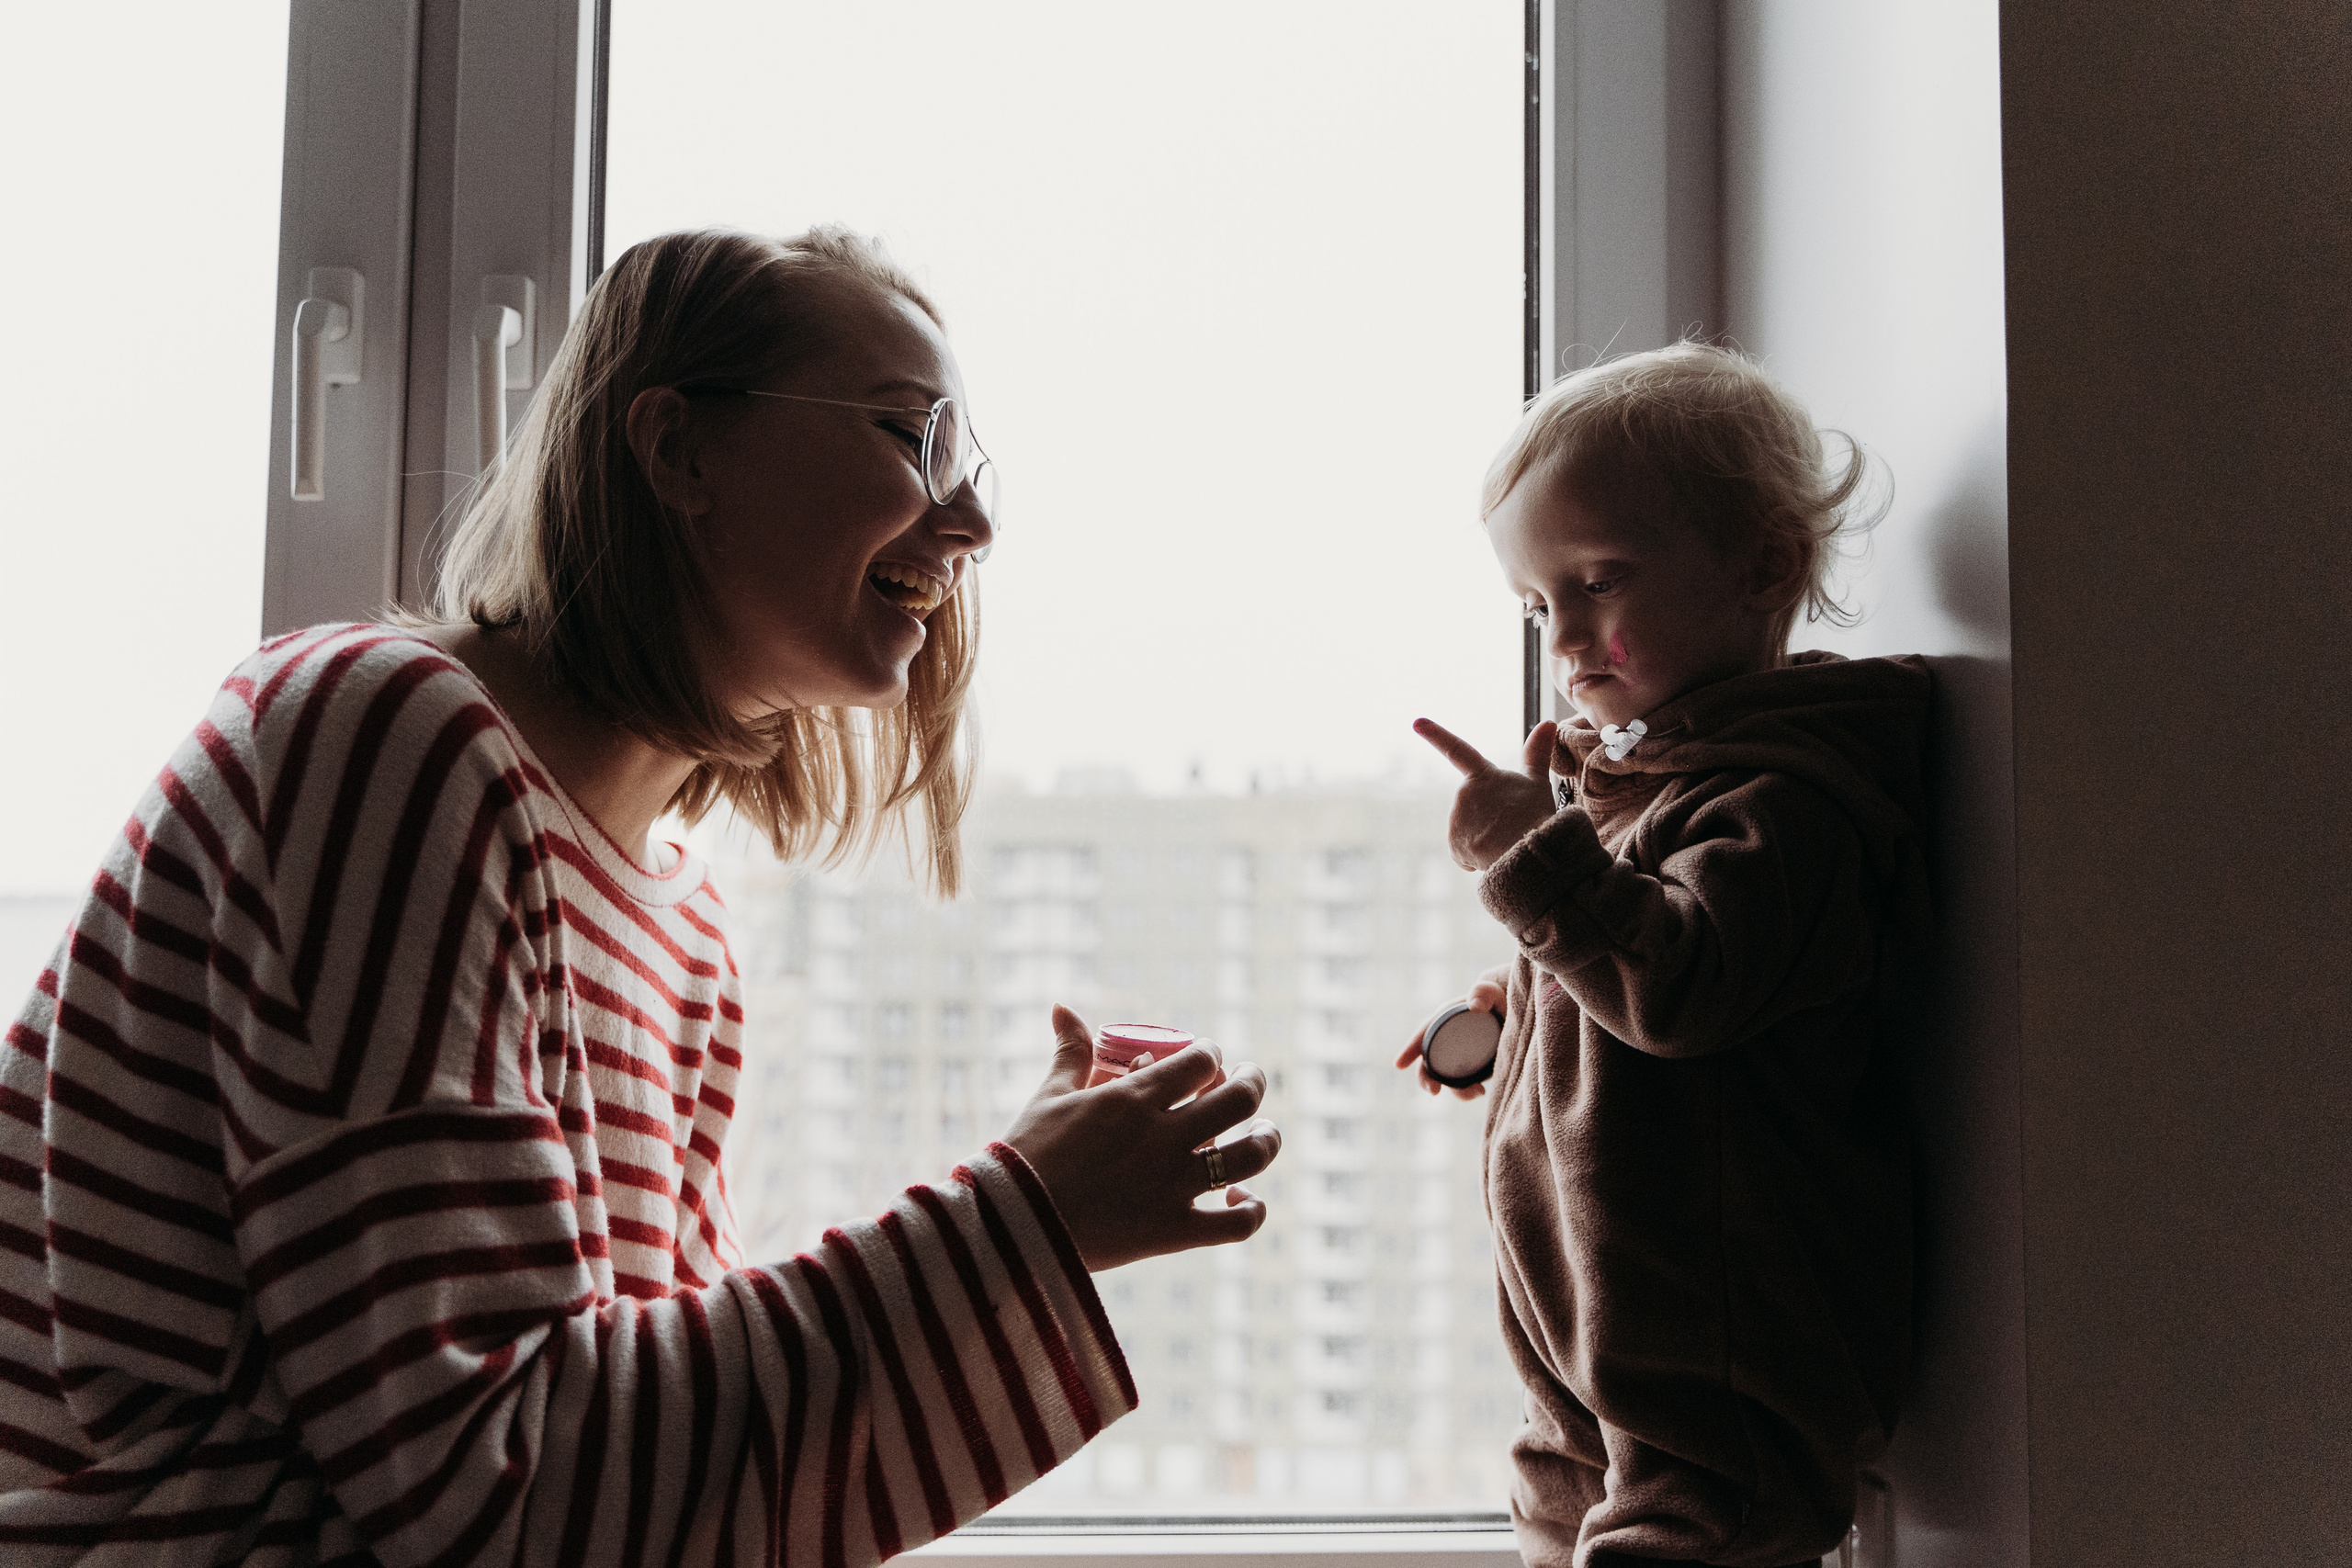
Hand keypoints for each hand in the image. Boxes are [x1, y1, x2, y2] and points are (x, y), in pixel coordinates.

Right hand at [1004, 1006, 1281, 1270]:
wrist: (1008, 1229)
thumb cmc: (1024, 1156)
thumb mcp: (1048, 1096)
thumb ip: (1069, 1051)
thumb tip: (1061, 1006)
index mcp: (1133, 1098)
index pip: (1200, 1058)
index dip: (1211, 1054)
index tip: (1207, 1059)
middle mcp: (1162, 1137)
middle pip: (1241, 1099)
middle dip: (1253, 1083)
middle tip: (1249, 1081)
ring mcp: (1172, 1185)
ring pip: (1251, 1155)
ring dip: (1267, 1140)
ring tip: (1264, 1134)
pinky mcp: (1173, 1231)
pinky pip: (1237, 1223)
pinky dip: (1251, 1210)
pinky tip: (1242, 1200)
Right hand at [1395, 976, 1506, 1099]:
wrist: (1512, 1014)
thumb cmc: (1497, 1000)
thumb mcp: (1492, 993)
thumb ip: (1484, 993)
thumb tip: (1474, 1006)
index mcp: (1444, 1019)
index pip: (1424, 1033)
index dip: (1409, 1049)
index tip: (1398, 1065)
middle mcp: (1445, 1039)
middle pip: (1428, 1062)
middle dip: (1425, 1079)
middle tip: (1434, 1091)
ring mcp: (1456, 1056)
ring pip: (1445, 1078)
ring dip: (1456, 1090)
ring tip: (1479, 1092)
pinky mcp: (1469, 1068)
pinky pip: (1462, 1084)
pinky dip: (1468, 1091)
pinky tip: (1481, 1091)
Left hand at [1414, 716, 1560, 871]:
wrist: (1532, 852)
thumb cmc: (1536, 815)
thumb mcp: (1538, 782)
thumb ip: (1537, 753)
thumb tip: (1548, 722)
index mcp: (1482, 775)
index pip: (1457, 749)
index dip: (1436, 734)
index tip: (1416, 722)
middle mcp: (1463, 794)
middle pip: (1473, 807)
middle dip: (1488, 818)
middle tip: (1511, 825)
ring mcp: (1456, 819)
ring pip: (1469, 831)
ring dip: (1484, 838)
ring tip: (1505, 841)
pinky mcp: (1454, 844)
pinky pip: (1463, 853)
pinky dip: (1476, 857)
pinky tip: (1494, 855)